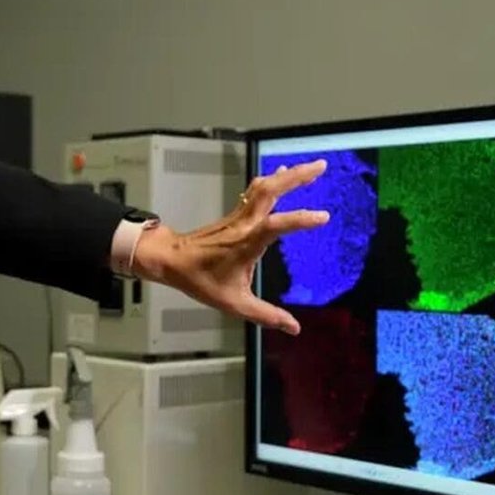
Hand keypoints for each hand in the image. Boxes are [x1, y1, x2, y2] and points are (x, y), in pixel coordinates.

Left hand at [132, 160, 328, 335]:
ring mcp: (239, 216)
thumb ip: (266, 315)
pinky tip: (282, 174)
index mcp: (247, 244)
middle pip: (271, 190)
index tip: (322, 216)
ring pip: (264, 186)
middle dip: (297, 177)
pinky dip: (272, 180)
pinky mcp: (236, 214)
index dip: (299, 220)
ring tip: (310, 167)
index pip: (276, 225)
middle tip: (321, 166)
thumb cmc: (201, 280)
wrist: (172, 260)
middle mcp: (245, 224)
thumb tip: (294, 328)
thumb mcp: (235, 304)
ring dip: (288, 175)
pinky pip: (256, 191)